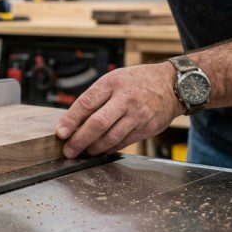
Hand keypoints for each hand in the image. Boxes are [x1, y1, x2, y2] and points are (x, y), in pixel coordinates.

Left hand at [55, 62, 182, 157]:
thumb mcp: (113, 80)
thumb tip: (72, 121)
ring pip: (110, 137)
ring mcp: (137, 115)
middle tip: (68, 150)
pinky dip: (108, 149)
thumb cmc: (135, 82)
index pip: (86, 103)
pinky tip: (99, 150)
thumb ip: (94, 98)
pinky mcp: (146, 128)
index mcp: (112, 83)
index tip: (60, 133)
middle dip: (79, 140)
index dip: (70, 120)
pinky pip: (123, 143)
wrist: (170, 85)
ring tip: (82, 152)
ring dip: (93, 148)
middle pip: (98, 123)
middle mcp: (125, 99)